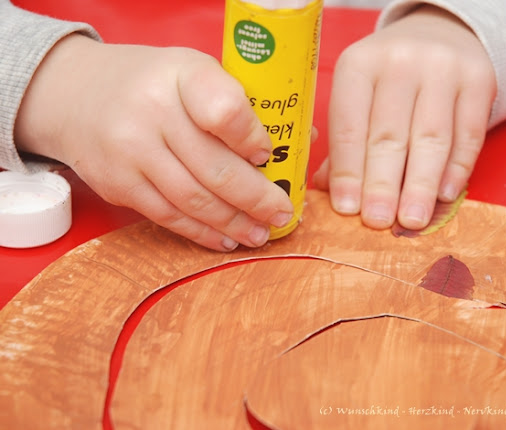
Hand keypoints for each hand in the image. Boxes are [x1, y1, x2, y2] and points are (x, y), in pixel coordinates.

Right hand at [15, 35, 292, 250]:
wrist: (76, 94)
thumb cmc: (155, 84)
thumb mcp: (195, 71)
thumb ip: (243, 103)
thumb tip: (305, 139)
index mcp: (183, 75)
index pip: (225, 110)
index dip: (252, 138)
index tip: (270, 156)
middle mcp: (152, 112)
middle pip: (215, 168)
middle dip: (257, 199)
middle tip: (282, 215)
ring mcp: (131, 151)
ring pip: (194, 200)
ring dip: (233, 223)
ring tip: (260, 234)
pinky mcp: (119, 185)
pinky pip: (168, 217)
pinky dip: (202, 232)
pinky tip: (225, 238)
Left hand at [314, 5, 495, 229]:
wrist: (440, 34)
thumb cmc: (389, 78)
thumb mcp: (359, 95)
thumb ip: (345, 143)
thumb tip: (327, 191)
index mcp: (358, 65)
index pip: (349, 127)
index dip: (348, 172)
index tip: (348, 209)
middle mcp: (399, 62)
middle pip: (389, 135)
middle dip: (383, 185)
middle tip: (379, 221)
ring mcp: (443, 68)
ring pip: (431, 138)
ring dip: (420, 185)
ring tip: (412, 219)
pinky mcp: (479, 80)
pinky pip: (469, 133)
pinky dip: (457, 169)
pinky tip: (445, 195)